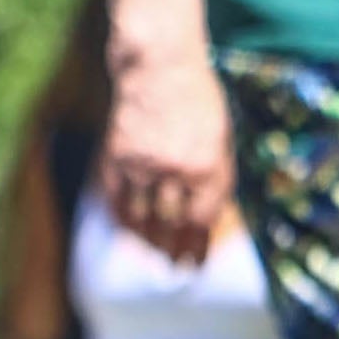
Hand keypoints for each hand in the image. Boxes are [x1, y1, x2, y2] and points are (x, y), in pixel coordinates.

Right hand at [99, 18, 231, 269]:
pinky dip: (124, 221)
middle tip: (176, 269)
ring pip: (142, 217)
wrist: (160, 68)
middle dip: (174, 251)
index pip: (202, 219)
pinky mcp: (116, 158)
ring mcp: (141, 164)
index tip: (195, 264)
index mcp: (208, 164)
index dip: (198, 246)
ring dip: (149, 242)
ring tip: (156, 257)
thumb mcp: (222, 137)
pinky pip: (118, 200)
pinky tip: (130, 234)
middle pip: (171, 224)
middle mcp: (174, 169)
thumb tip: (210, 217)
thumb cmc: (201, 102)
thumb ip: (216, 175)